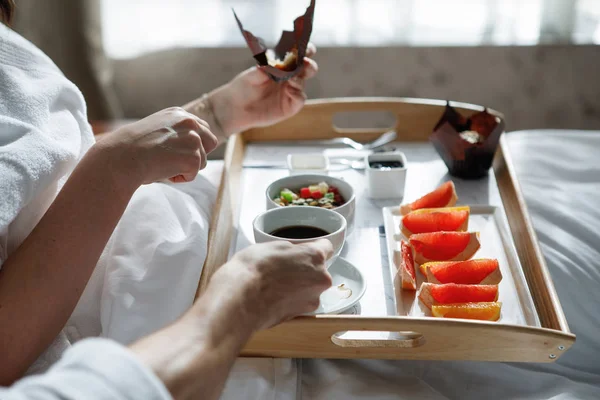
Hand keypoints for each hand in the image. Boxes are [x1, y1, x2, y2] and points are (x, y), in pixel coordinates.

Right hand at [98, 107, 217, 185]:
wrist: (120, 158)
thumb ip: (175, 133)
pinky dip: (179, 178)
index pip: (202, 129)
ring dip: (185, 168)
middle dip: (196, 155)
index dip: (192, 144)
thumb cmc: (131, 149)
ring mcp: (193, 139)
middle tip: (172, 160)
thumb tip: (191, 147)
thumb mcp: (156, 131)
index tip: (176, 151)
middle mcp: (189, 122)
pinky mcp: (194, 157)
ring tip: (162, 164)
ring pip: (202, 162)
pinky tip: (162, 171)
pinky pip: (193, 175)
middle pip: (210, 142)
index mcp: (179, 113)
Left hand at [208, 43, 318, 135]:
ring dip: (301, 78)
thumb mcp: (250, 76)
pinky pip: (300, 99)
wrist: (237, 107)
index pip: (299, 54)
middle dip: (309, 63)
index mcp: (283, 64)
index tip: (305, 47)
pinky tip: (290, 90)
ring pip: (303, 82)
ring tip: (292, 78)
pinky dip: (298, 94)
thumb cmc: (243, 87)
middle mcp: (290, 77)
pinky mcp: (290, 106)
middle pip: (308, 68)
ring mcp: (291, 91)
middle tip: (304, 61)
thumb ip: (261, 71)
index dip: (305, 49)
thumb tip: (268, 65)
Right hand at [209, 240, 332, 330]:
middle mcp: (321, 280)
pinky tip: (274, 296)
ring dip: (299, 285)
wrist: (240, 300)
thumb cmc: (254, 269)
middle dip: (305, 268)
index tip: (305, 249)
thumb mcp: (273, 246)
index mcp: (315, 257)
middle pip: (319, 270)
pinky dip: (291, 299)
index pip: (326, 247)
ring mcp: (312, 300)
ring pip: (309, 287)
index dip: (314, 246)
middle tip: (284, 267)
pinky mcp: (301, 315)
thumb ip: (293, 249)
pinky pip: (300, 301)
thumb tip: (296, 253)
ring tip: (275, 283)